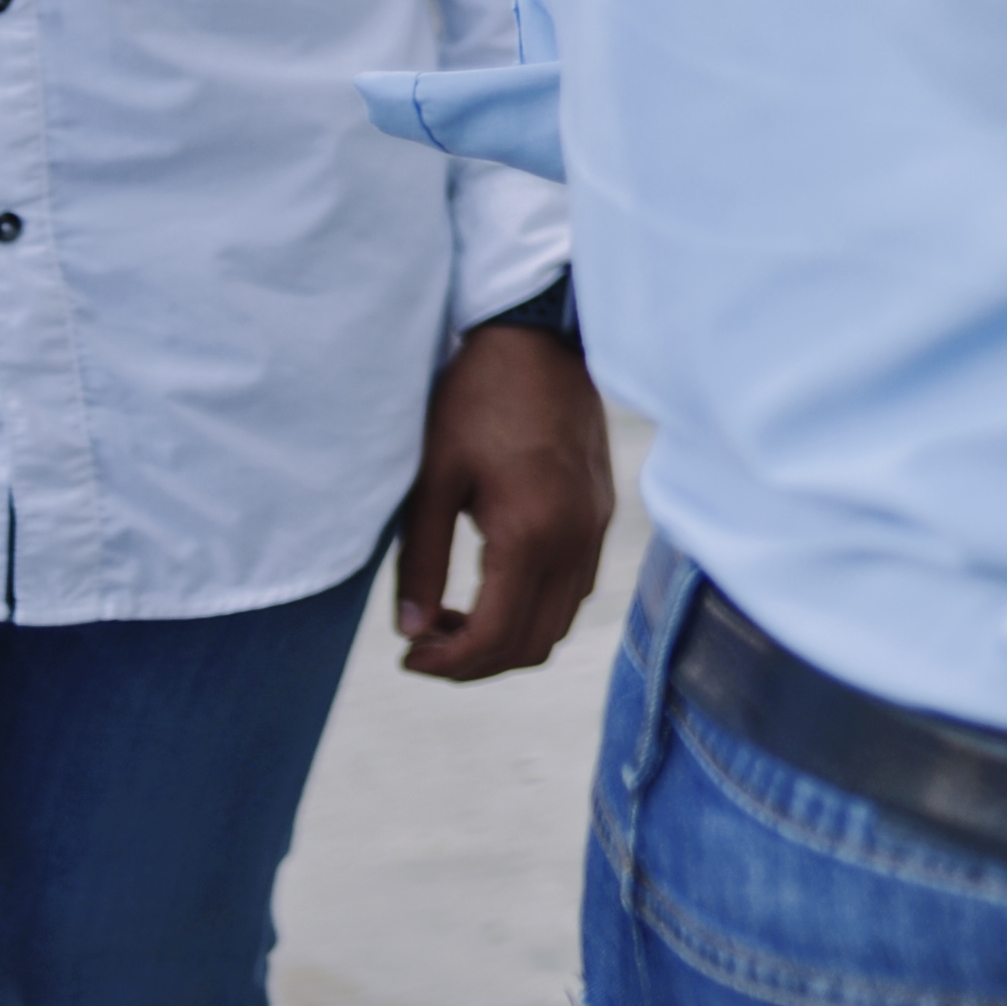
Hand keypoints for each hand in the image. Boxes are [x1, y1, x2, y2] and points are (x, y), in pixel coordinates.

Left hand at [390, 320, 612, 681]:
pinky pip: (574, 590)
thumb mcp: (431, 480)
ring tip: (452, 617)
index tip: (407, 655)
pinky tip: (492, 586)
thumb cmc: (477, 401)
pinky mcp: (599, 515)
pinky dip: (533, 609)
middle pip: (533, 644)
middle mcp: (574, 541)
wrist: (539, 343)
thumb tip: (409, 629)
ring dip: (505, 637)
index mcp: (531, 534)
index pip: (494, 637)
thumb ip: (418, 560)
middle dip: (474, 661)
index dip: (446, 663)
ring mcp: (595, 529)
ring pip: (559, 623)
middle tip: (423, 643)